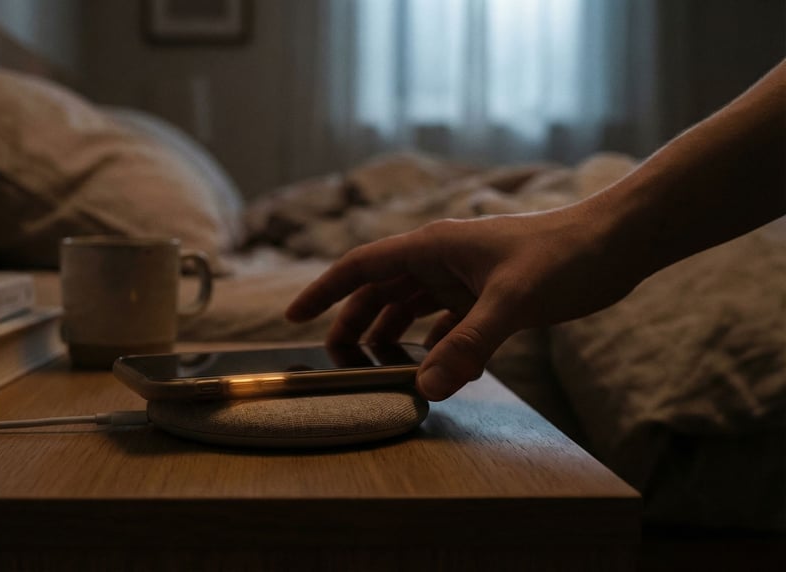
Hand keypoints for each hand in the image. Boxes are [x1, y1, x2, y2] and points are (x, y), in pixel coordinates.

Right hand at [285, 206, 641, 400]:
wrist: (617, 242)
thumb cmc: (565, 255)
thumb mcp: (513, 302)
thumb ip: (469, 345)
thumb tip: (426, 390)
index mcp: (433, 247)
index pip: (361, 267)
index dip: (324, 292)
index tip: (294, 318)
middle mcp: (440, 259)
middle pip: (379, 292)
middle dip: (354, 325)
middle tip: (337, 362)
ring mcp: (463, 277)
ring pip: (409, 308)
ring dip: (391, 337)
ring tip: (378, 371)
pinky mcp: (488, 295)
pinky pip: (445, 323)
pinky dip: (433, 345)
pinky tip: (435, 370)